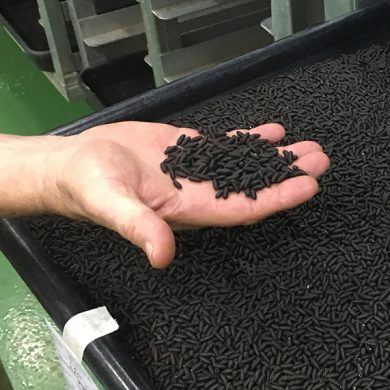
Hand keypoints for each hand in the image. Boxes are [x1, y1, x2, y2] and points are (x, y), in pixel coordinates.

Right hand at [48, 121, 328, 267]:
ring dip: (277, 159)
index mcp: (188, 211)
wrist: (68, 166)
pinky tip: (274, 133)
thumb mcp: (111, 204)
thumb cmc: (85, 187)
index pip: (243, 209)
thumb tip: (162, 255)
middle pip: (254, 188)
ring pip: (246, 167)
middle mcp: (199, 195)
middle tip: (320, 160)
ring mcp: (195, 174)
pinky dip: (250, 141)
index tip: (308, 186)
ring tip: (309, 148)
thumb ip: (138, 228)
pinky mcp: (185, 153)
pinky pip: (225, 148)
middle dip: (288, 176)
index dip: (277, 199)